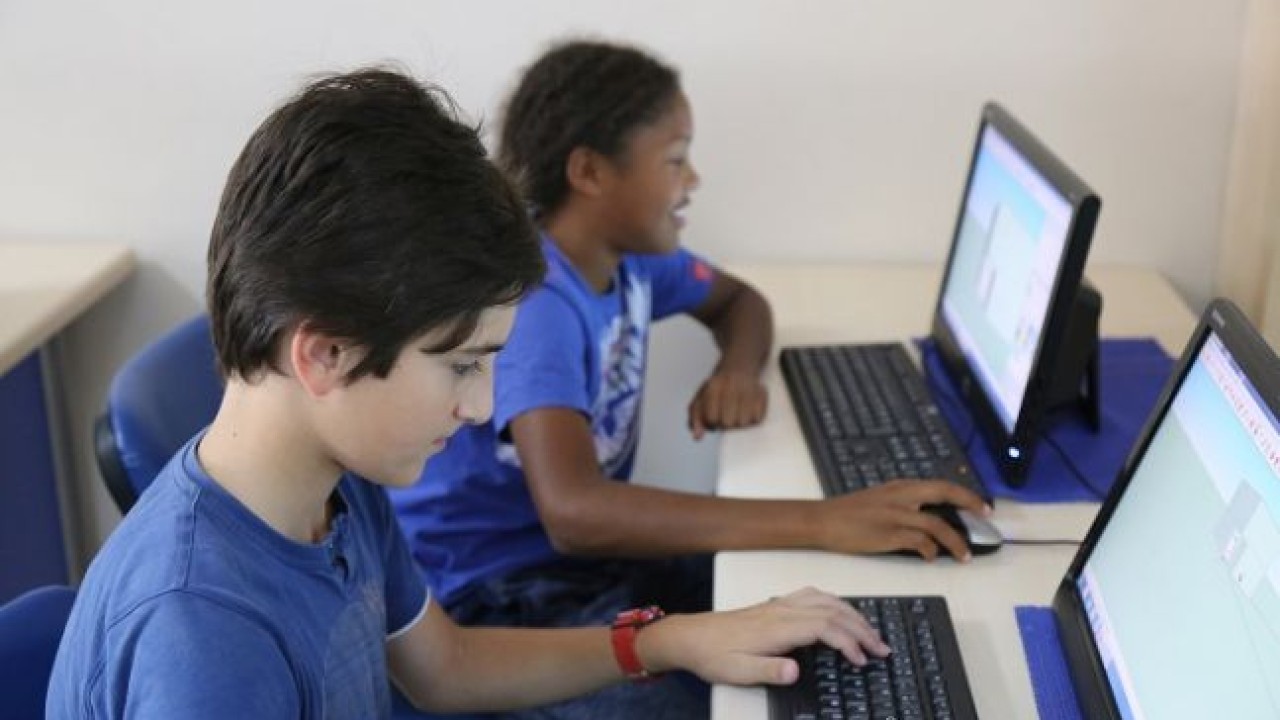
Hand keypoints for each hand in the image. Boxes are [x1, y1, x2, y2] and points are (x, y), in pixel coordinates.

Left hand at [637, 587, 889, 685]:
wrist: (689, 637)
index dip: (850, 643)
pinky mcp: (775, 605)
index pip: (825, 628)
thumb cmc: (713, 655)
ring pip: (827, 600)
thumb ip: (768, 671)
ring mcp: (780, 604)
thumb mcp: (738, 672)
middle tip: (882, 649)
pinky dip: (836, 602)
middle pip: (833, 611)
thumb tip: (796, 672)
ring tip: (871, 632)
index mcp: (777, 627)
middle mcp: (782, 610)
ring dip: (853, 614)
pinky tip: (841, 611)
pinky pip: (814, 595)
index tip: (863, 661)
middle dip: (862, 629)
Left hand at [687, 368, 767, 439]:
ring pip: (743, 422)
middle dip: (725, 422)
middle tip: (726, 412)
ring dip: (739, 421)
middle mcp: (731, 386)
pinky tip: (748, 407)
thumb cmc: (716, 390)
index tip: (713, 415)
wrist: (738, 369)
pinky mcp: (761, 396)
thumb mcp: (699, 401)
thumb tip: (697, 437)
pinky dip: (752, 417)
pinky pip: (756, 419)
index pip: (712, 418)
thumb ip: (695, 420)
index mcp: (714, 387)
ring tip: (737, 410)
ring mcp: (747, 390)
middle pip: (727, 423)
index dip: (711, 422)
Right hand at [816, 480, 990, 560]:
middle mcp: (901, 497)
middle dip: (970, 505)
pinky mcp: (888, 534)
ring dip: (955, 542)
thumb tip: (927, 518)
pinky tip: (931, 557)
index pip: (940, 486)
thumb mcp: (880, 499)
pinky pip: (920, 543)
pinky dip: (930, 551)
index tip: (982, 505)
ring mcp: (896, 515)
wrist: (822, 520)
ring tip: (963, 556)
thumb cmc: (848, 513)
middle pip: (944, 495)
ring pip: (937, 525)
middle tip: (986, 519)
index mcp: (900, 487)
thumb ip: (903, 504)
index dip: (965, 495)